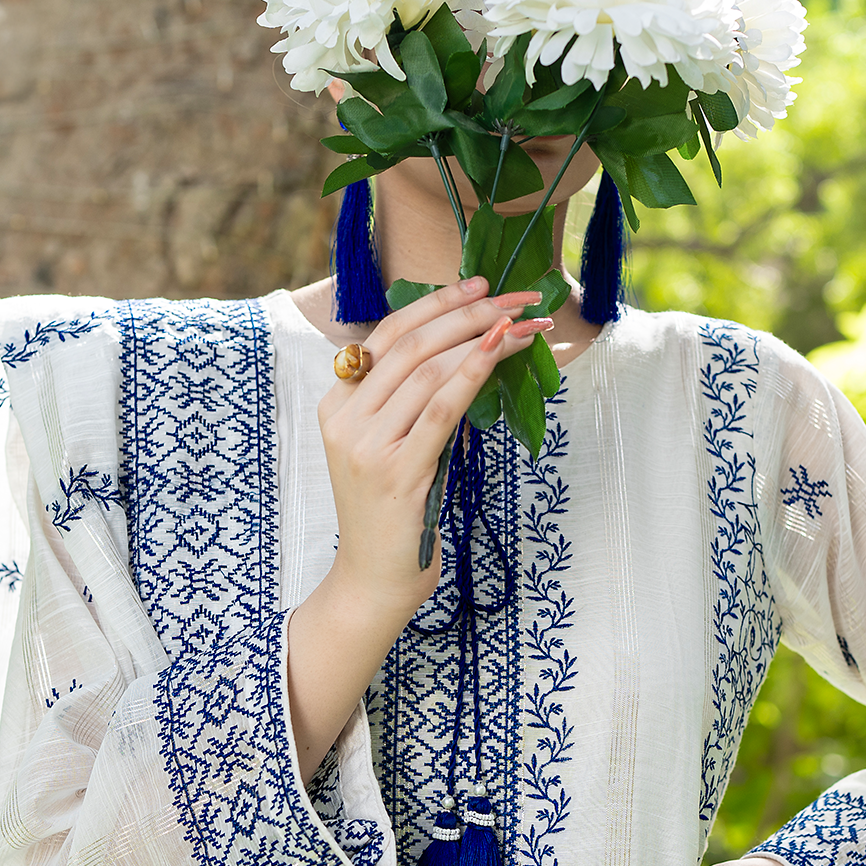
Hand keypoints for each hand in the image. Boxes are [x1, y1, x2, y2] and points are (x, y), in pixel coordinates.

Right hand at [319, 276, 549, 616]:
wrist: (373, 580)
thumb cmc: (393, 514)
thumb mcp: (393, 447)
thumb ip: (412, 403)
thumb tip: (466, 353)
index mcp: (338, 404)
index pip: (388, 335)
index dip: (435, 304)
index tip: (478, 285)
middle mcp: (345, 418)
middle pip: (412, 344)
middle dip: (470, 312)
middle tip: (516, 297)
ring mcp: (367, 445)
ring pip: (429, 370)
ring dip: (484, 339)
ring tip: (527, 325)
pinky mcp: (396, 472)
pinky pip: (441, 409)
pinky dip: (473, 373)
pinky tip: (500, 350)